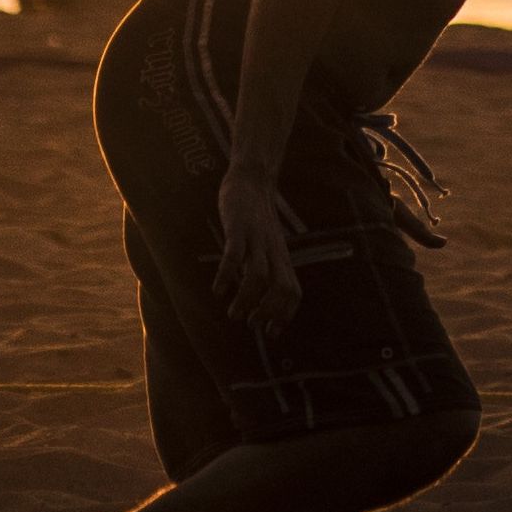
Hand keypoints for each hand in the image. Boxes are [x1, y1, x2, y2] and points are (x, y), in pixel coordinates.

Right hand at [211, 158, 298, 334]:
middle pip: (282, 286)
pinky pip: (234, 254)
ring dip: (247, 299)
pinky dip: (226, 274)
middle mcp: (273, 251)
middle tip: (251, 324)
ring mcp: (256, 239)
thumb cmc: (258, 219)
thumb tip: (257, 297)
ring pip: (259, 274)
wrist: (253, 179)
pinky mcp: (238, 228)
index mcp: (281, 257)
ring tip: (233, 313)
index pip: (294, 290)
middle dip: (269, 311)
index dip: (285, 314)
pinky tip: (217, 289)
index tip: (271, 332)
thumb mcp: (267, 244)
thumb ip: (266, 267)